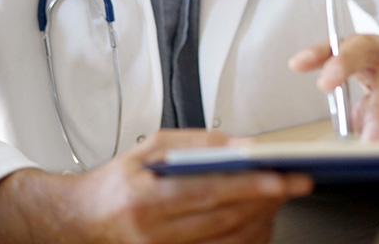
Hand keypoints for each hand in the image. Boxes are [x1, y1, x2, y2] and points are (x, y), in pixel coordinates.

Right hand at [0, 129, 311, 243]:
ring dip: (262, 220)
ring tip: (279, 198)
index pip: (210, 192)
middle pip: (226, 219)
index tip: (282, 178)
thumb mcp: (152, 147)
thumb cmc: (118, 181)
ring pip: (230, 242)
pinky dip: (246, 238)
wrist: (84, 222)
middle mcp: (155, 234)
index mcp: (146, 200)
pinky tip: (258, 221)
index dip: (251, 186)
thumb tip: (244, 145)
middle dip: (267, 200)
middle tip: (294, 182)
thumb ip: (199, 144)